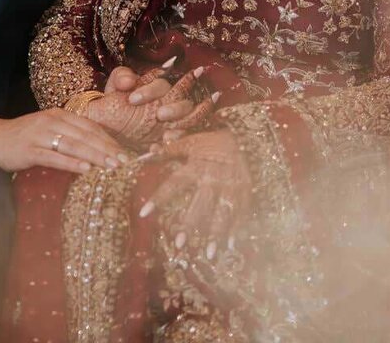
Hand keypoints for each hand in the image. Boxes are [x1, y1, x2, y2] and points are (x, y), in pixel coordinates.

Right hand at [0, 110, 128, 174]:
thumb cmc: (23, 137)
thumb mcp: (48, 130)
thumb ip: (70, 136)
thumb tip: (97, 150)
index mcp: (59, 114)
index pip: (90, 126)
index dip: (109, 139)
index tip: (125, 152)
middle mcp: (51, 121)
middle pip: (85, 135)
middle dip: (107, 149)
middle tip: (124, 162)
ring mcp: (40, 135)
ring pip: (73, 145)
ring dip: (95, 156)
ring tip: (111, 166)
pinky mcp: (29, 150)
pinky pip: (54, 157)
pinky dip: (71, 163)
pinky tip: (86, 169)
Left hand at [87, 59, 215, 142]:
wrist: (107, 128)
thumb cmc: (113, 104)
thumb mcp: (113, 89)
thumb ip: (120, 78)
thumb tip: (130, 80)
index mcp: (157, 88)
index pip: (161, 85)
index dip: (149, 91)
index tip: (132, 100)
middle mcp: (170, 103)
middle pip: (183, 101)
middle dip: (175, 108)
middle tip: (160, 115)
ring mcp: (173, 122)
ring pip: (190, 119)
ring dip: (182, 125)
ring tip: (167, 135)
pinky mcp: (171, 138)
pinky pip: (181, 139)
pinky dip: (174, 143)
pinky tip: (160, 148)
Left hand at [139, 130, 250, 258]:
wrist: (244, 136)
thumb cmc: (213, 141)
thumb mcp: (191, 142)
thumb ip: (171, 149)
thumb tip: (150, 152)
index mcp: (196, 167)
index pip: (174, 184)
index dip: (159, 198)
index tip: (144, 213)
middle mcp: (212, 179)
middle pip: (200, 204)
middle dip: (190, 224)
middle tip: (179, 244)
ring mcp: (230, 187)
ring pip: (222, 212)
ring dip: (216, 234)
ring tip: (208, 253)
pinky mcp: (245, 192)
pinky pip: (241, 212)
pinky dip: (237, 229)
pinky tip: (231, 246)